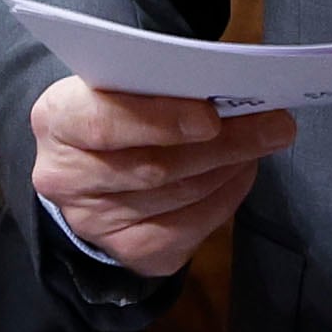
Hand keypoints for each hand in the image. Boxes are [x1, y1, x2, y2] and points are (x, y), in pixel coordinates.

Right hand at [30, 79, 296, 280]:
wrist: (89, 159)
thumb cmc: (117, 104)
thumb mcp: (122, 80)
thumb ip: (160, 79)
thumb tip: (231, 85)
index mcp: (56, 120)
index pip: (103, 122)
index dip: (159, 120)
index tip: (211, 116)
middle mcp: (65, 177)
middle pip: (152, 166)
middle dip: (222, 144)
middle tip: (274, 125)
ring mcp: (94, 222)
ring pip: (175, 198)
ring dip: (229, 168)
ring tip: (265, 141)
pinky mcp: (127, 252)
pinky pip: (186, 231)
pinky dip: (223, 200)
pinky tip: (242, 173)